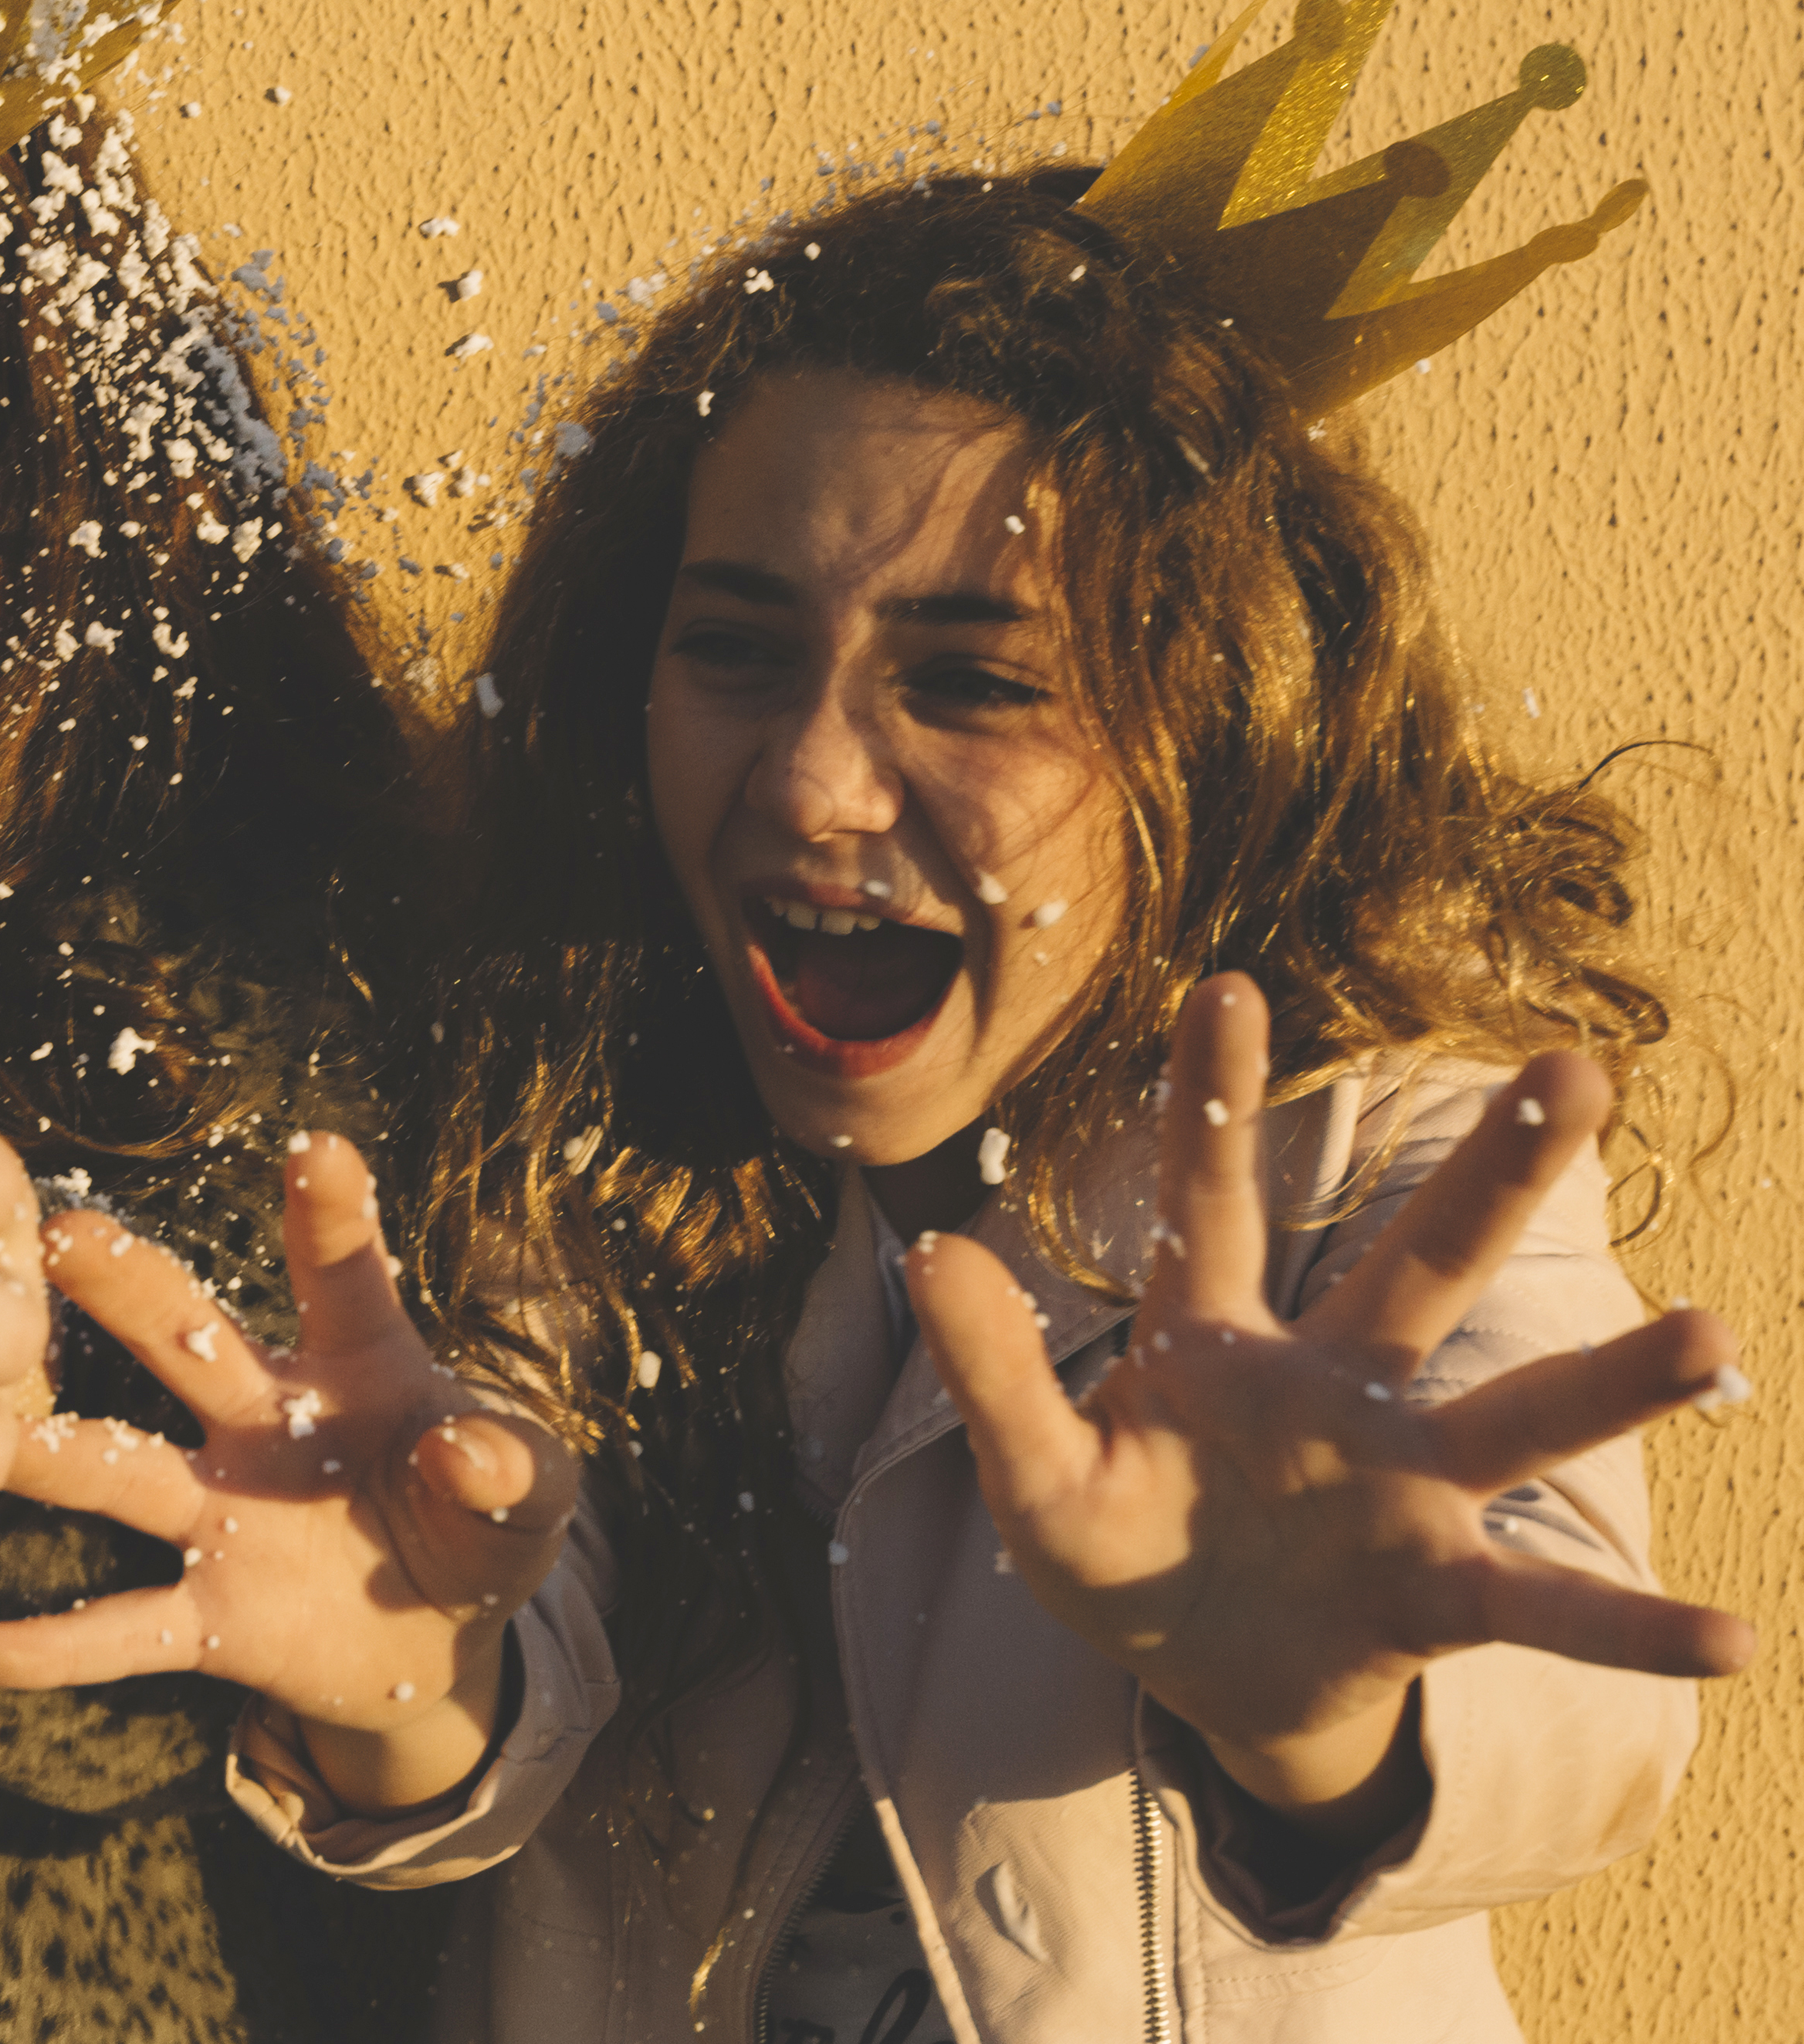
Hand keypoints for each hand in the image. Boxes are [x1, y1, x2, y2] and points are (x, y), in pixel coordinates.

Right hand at [0, 1133, 573, 1813]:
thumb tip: (465, 1452)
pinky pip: (123, 1629)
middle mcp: (265, 1424)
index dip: (332, 1214)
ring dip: (62, 1456)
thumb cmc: (477, 1528)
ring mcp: (225, 1515)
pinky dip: (54, 1646)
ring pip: (127, 1470)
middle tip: (63, 1235)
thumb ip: (514, 1470)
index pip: (344, 1277)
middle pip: (185, 1338)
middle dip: (127, 1286)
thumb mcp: (531, 1499)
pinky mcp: (212, 1617)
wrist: (435, 1645)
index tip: (317, 1149)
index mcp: (356, 1367)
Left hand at [911, 973, 1757, 1838]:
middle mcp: (1335, 1389)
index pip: (1210, 1199)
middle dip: (1494, 1173)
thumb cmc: (1119, 1549)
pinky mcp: (1435, 1591)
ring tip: (1710, 1335)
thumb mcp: (1034, 1475)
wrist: (1195, 1668)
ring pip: (1514, 1414)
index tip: (1225, 982)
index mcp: (1215, 1343)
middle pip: (1419, 1262)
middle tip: (1580, 1068)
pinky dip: (1632, 1626)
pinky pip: (1543, 1608)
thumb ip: (991, 1374)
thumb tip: (928, 1255)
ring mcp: (1400, 1485)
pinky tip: (1731, 1638)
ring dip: (1613, 1380)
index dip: (1212, 1098)